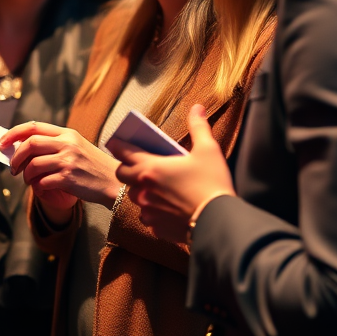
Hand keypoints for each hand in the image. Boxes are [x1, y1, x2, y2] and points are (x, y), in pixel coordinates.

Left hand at [0, 121, 120, 221]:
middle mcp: (67, 144)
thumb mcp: (77, 146)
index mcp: (67, 133)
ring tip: (28, 180)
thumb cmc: (93, 166)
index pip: (33, 127)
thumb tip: (23, 148)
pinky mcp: (69, 178)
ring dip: (25, 175)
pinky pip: (42, 182)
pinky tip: (41, 188)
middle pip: (30, 144)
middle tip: (12, 167)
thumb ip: (54, 144)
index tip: (3, 142)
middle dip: (16, 156)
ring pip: (33, 165)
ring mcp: (68, 160)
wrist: (115, 182)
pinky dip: (37, 187)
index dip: (14, 133)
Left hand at [109, 105, 234, 243]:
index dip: (118, 146)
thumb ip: (198, 127)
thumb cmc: (213, 183)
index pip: (123, 153)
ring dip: (141, 191)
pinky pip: (147, 217)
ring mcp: (148, 210)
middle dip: (127, 168)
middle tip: (139, 165)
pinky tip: (167, 209)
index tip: (115, 142)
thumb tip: (197, 107)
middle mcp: (143, 189)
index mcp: (151, 167)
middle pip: (122, 175)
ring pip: (134, 197)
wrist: (221, 222)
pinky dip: (153, 212)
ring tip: (156, 187)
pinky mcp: (156, 228)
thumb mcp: (208, 150)